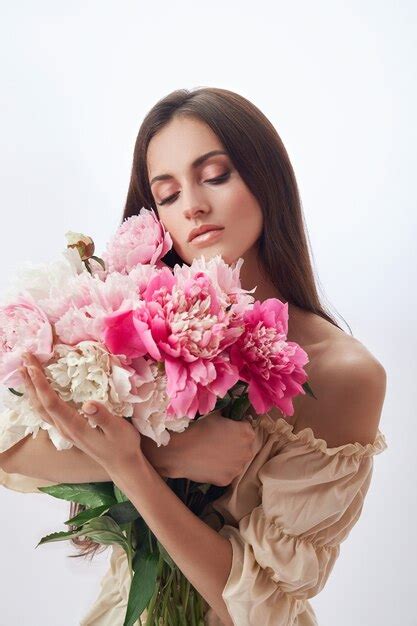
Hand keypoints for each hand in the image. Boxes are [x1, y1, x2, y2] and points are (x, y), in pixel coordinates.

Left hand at [19, 353, 142, 475]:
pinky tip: (39, 390)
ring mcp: (65, 430)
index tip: (32, 367)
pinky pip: (47, 411)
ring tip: (25, 371)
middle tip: (24, 359)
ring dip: (31, 389)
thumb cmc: (122, 445)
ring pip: (41, 408)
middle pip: (40, 404)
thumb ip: (103, 417)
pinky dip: (39, 396)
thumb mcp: (118, 429)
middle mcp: (65, 429)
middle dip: (30, 381)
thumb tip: (88, 404)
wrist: (122, 465)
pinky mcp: (68, 429)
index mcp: (75, 427)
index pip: (52, 403)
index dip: (41, 384)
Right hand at [173, 410, 257, 485]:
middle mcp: (247, 451)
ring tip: (214, 454)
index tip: (227, 428)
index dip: (237, 427)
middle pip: (245, 446)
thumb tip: (228, 416)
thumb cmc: (199, 430)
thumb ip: (227, 416)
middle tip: (220, 442)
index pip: (247, 428)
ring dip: (230, 458)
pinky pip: (227, 473)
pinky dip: (220, 469)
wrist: (182, 452)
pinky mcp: (228, 480)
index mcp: (246, 433)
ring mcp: (238, 468)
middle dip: (236, 444)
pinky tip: (209, 464)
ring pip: (237, 461)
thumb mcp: (216, 416)